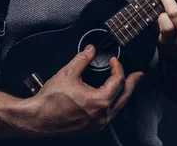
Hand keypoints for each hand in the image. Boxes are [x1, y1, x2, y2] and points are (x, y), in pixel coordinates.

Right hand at [23, 45, 143, 136]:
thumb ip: (83, 58)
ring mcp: (97, 124)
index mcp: (99, 102)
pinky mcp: (91, 127)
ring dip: (123, 94)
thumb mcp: (68, 73)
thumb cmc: (50, 99)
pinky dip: (114, 103)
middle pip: (124, 97)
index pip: (118, 81)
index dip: (118, 67)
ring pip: (118, 107)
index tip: (113, 60)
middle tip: (138, 75)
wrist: (38, 118)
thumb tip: (91, 49)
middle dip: (132, 84)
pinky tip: (111, 97)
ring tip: (127, 84)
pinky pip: (109, 114)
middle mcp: (102, 116)